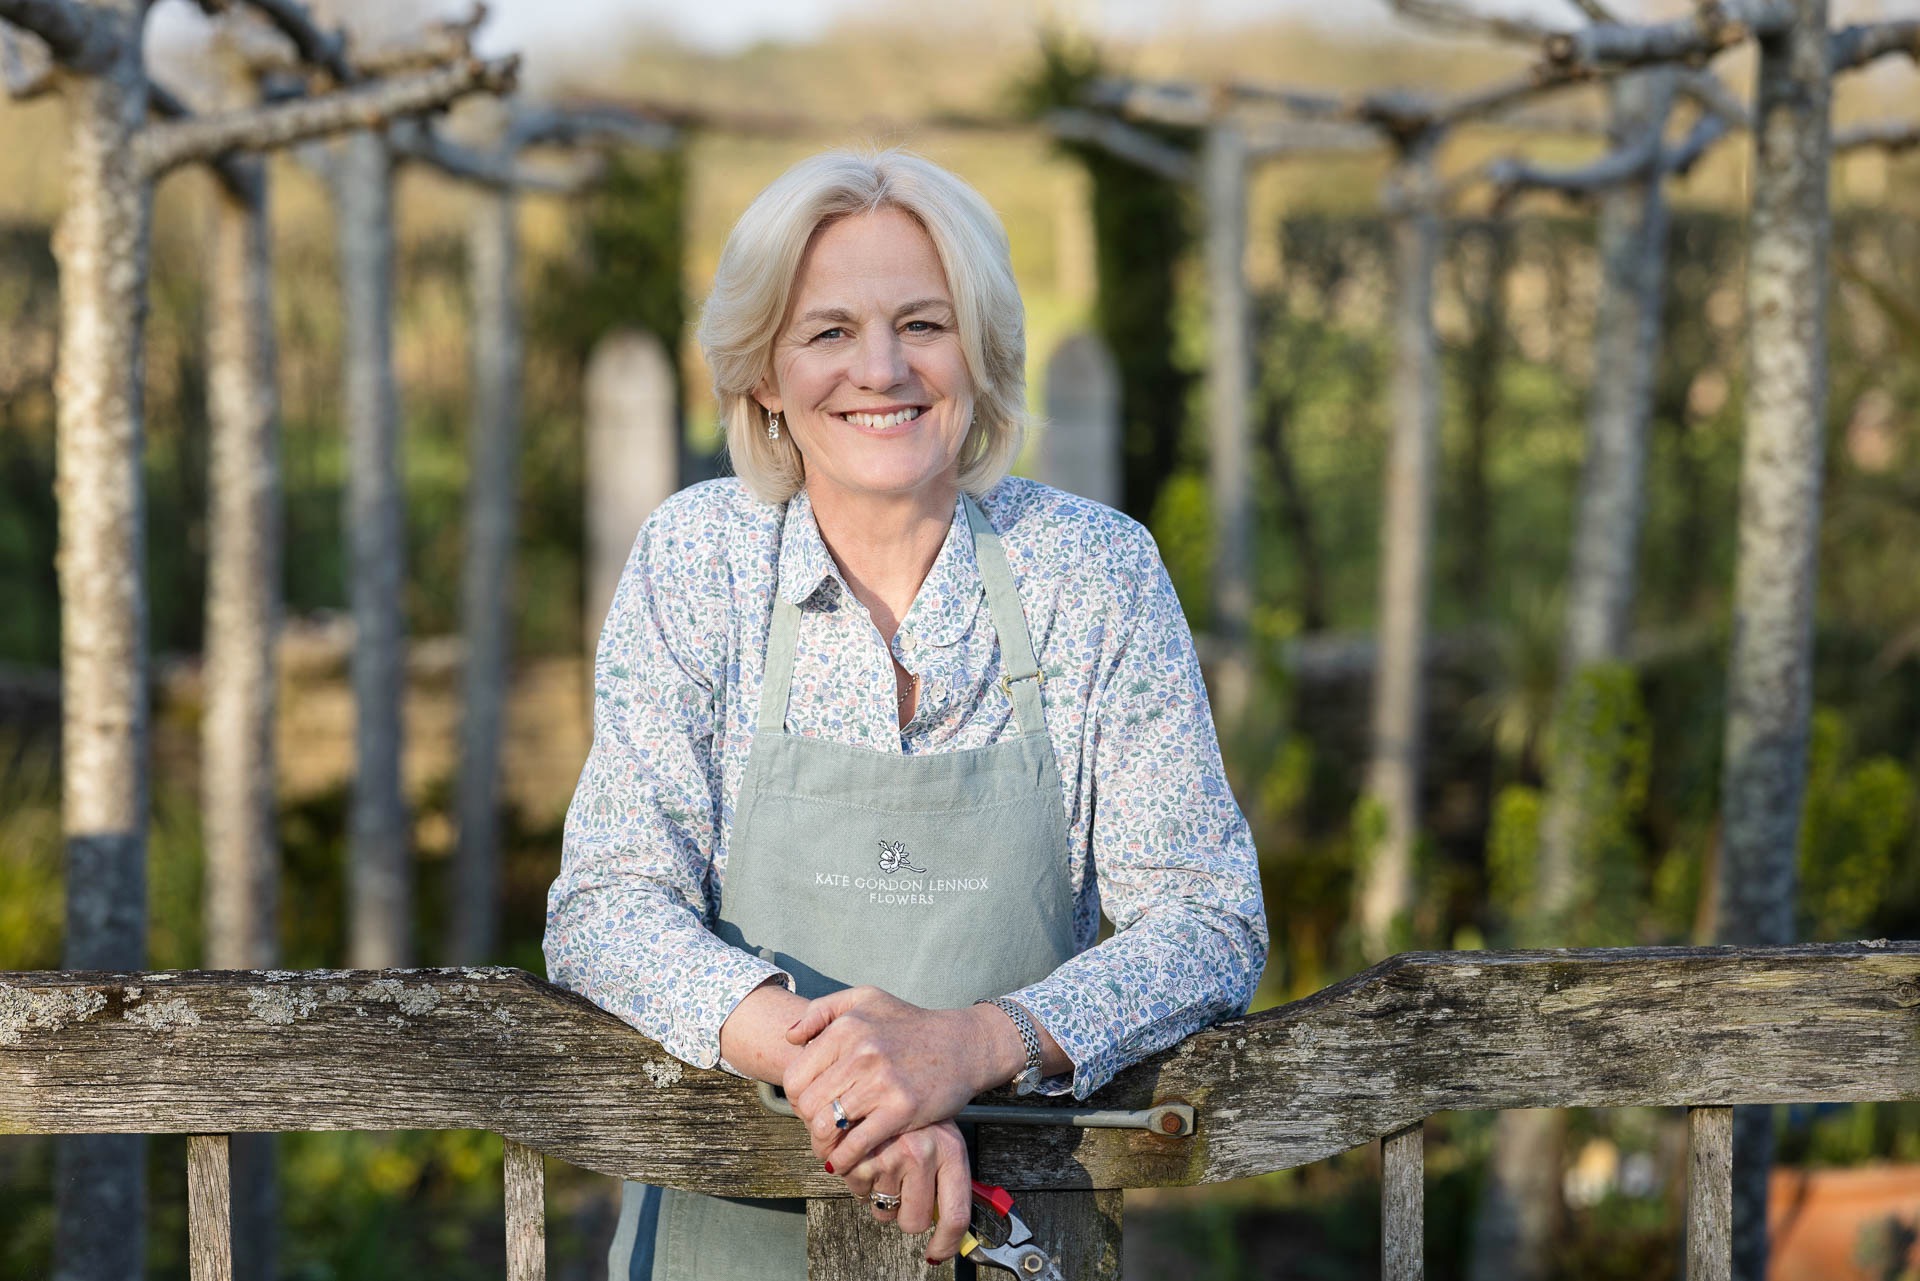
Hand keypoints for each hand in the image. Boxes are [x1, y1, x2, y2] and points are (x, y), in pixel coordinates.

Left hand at [783, 986, 1011, 1172]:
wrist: (961, 1045)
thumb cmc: (909, 1023)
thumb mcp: (866, 1000)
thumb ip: (823, 1010)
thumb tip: (790, 1038)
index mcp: (847, 1027)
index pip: (796, 1075)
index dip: (795, 1098)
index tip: (807, 1105)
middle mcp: (861, 1052)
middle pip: (808, 1104)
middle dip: (807, 1123)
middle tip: (818, 1129)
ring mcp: (881, 1082)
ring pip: (827, 1126)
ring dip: (822, 1145)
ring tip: (828, 1148)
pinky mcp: (902, 1109)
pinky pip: (857, 1144)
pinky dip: (843, 1159)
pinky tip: (844, 1161)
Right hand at [835, 1120, 972, 1263]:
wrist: (890, 1074)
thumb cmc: (917, 1113)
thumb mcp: (944, 1138)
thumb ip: (947, 1180)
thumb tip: (950, 1228)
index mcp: (951, 1152)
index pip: (955, 1214)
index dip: (946, 1243)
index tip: (936, 1252)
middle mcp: (924, 1154)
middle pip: (915, 1221)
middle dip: (906, 1215)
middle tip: (903, 1192)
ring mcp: (891, 1155)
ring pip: (883, 1210)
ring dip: (880, 1195)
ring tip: (885, 1163)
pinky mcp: (861, 1155)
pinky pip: (858, 1191)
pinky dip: (860, 1180)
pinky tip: (868, 1156)